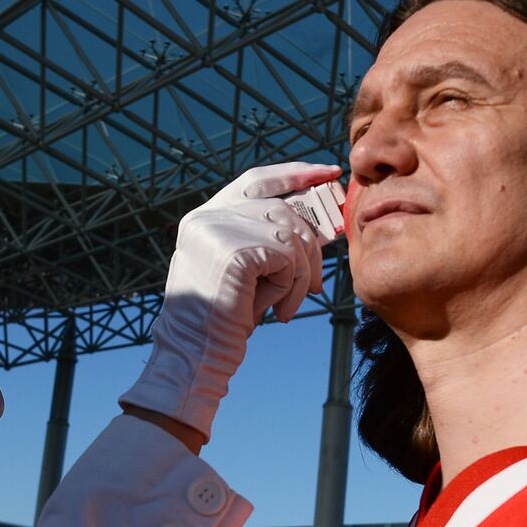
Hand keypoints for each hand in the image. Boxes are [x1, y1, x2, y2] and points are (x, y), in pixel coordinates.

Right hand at [119, 161, 342, 440]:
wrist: (198, 353)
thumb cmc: (224, 318)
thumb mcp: (247, 269)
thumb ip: (270, 239)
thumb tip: (324, 223)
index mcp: (205, 215)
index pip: (257, 179)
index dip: (295, 174)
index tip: (328, 173)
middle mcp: (207, 215)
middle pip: (283, 208)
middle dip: (312, 243)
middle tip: (316, 284)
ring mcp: (218, 229)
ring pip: (292, 233)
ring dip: (301, 275)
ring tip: (286, 306)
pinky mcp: (235, 250)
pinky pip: (289, 257)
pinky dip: (292, 287)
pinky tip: (276, 311)